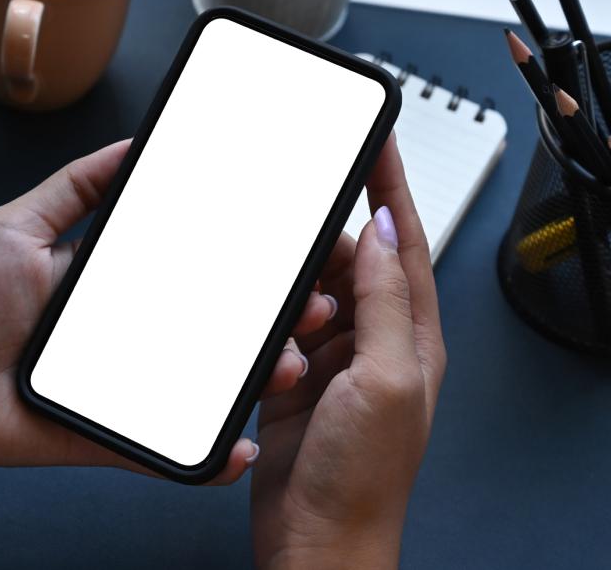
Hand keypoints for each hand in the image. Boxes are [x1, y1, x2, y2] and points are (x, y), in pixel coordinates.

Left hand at [0, 140, 339, 490]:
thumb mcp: (14, 226)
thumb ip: (71, 188)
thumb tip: (126, 147)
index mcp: (111, 282)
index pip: (190, 267)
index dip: (240, 261)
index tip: (287, 248)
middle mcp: (126, 331)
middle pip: (212, 327)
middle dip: (268, 317)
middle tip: (312, 304)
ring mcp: (123, 383)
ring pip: (203, 384)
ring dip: (254, 377)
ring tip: (289, 361)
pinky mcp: (109, 433)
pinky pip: (165, 449)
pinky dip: (206, 456)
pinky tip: (240, 446)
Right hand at [249, 134, 446, 569]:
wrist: (314, 540)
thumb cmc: (360, 480)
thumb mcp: (384, 379)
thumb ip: (386, 302)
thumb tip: (384, 231)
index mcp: (413, 338)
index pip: (404, 243)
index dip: (391, 187)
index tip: (376, 140)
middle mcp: (375, 345)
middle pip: (347, 262)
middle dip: (321, 238)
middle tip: (293, 210)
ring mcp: (330, 363)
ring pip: (304, 293)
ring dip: (288, 287)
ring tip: (277, 290)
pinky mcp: (289, 381)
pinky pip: (273, 330)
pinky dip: (262, 322)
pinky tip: (256, 325)